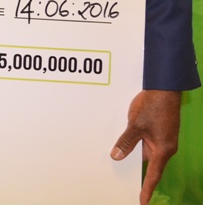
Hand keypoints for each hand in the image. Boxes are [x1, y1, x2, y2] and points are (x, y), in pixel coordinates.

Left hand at [110, 89, 180, 203]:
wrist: (164, 88)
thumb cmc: (153, 107)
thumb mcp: (135, 126)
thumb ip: (126, 142)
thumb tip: (116, 156)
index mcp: (163, 150)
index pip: (153, 174)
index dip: (147, 188)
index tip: (143, 201)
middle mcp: (165, 146)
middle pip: (149, 162)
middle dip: (135, 167)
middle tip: (122, 178)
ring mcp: (163, 138)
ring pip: (146, 150)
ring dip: (134, 151)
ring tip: (118, 155)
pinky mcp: (160, 130)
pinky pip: (147, 141)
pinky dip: (136, 142)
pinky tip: (124, 139)